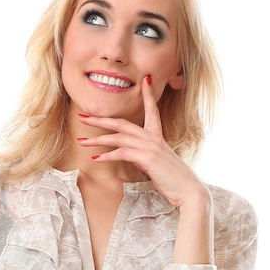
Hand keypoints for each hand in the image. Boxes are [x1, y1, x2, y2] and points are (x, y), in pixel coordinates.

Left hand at [77, 75, 208, 209]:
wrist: (188, 190)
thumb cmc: (173, 179)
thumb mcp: (158, 163)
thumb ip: (145, 156)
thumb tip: (132, 156)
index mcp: (157, 136)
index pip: (152, 110)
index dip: (148, 94)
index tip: (146, 79)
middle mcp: (153, 138)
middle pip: (122, 123)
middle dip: (100, 119)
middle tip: (83, 116)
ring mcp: (150, 146)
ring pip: (118, 137)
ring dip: (97, 139)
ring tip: (81, 141)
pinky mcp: (147, 158)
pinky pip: (122, 153)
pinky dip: (107, 155)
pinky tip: (96, 158)